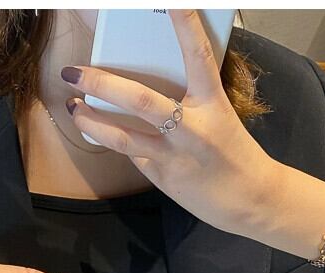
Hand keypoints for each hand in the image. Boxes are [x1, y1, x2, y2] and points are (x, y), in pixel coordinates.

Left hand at [60, 9, 277, 234]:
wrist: (253, 200)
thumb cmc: (237, 153)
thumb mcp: (220, 116)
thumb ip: (192, 100)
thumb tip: (156, 86)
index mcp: (213, 103)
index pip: (197, 55)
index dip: (184, 23)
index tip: (171, 0)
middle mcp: (190, 128)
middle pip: (138, 100)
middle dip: (100, 83)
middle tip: (72, 72)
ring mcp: (173, 156)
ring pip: (121, 137)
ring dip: (91, 120)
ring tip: (72, 107)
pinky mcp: (162, 178)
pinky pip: (133, 156)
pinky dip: (119, 143)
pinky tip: (109, 134)